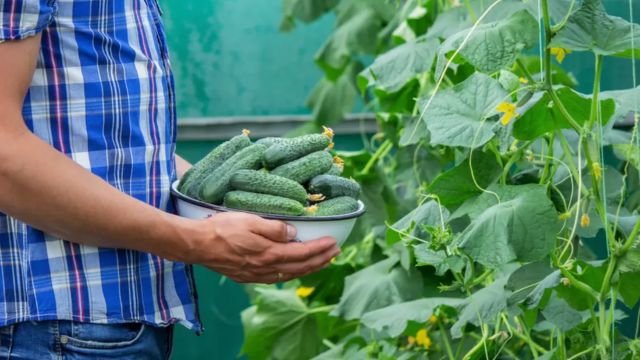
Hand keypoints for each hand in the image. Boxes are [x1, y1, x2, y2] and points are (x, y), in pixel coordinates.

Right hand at [186, 212, 339, 283]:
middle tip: (335, 253)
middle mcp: (265, 269)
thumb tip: (293, 234)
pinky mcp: (246, 276)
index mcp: (268, 254)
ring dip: (308, 268)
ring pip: (289, 275)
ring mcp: (255, 275)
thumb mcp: (250, 220)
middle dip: (320, 260)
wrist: (196, 245)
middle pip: (300, 267)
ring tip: (320, 261)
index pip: (302, 253)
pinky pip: (275, 277)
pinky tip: (291, 269)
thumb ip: (274, 228)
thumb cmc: (221, 229)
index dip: (320, 249)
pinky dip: (290, 273)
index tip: (334, 243)